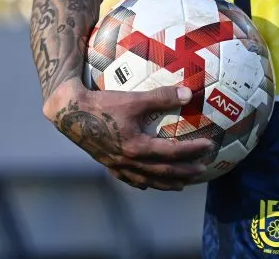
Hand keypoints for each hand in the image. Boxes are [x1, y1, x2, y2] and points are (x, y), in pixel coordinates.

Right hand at [43, 79, 213, 190]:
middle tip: (202, 170)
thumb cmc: (103, 104)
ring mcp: (116, 165)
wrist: (71, 112)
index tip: (208, 147)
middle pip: (162, 171)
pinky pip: (127, 178)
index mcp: (136, 147)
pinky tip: (147, 184)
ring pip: (146, 179)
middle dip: (184, 172)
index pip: (171, 152)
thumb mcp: (134, 98)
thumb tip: (188, 93)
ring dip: (166, 183)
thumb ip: (162, 97)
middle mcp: (128, 161)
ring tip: (181, 185)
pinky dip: (141, 182)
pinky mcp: (107, 163)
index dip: (191, 151)